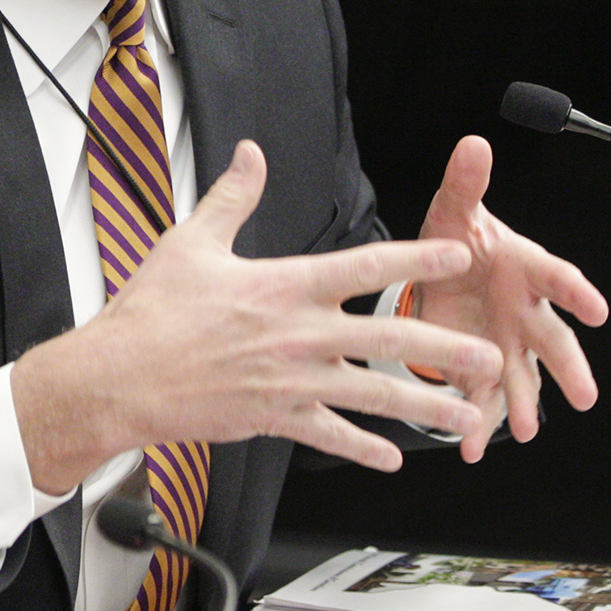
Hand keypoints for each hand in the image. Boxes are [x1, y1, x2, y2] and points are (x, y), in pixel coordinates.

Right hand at [11, 140, 506, 494]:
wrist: (119, 377)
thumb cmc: (149, 312)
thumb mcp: (189, 242)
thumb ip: (231, 198)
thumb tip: (251, 155)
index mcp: (282, 286)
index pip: (365, 265)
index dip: (417, 258)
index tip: (460, 253)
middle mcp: (297, 334)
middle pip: (389, 336)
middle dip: (447, 348)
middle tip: (491, 357)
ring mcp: (290, 381)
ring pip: (374, 395)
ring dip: (426, 406)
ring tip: (467, 414)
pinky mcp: (273, 418)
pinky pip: (330, 435)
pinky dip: (364, 448)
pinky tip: (391, 455)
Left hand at [410, 135, 608, 443]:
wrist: (439, 273)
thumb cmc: (457, 239)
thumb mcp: (453, 210)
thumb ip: (465, 182)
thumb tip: (473, 143)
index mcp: (526, 268)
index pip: (558, 277)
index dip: (576, 292)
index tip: (596, 308)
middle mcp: (525, 311)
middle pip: (554, 341)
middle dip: (568, 368)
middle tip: (584, 396)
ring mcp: (507, 344)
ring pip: (524, 378)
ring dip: (526, 404)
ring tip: (527, 430)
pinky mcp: (481, 367)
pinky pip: (484, 400)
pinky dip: (479, 424)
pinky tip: (470, 448)